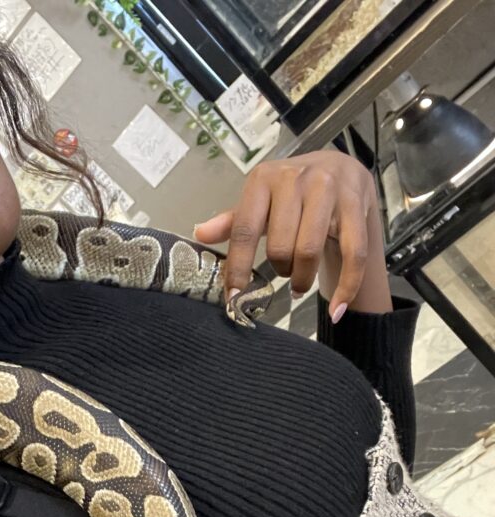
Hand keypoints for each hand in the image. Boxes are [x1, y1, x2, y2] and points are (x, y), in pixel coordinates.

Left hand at [193, 151, 391, 321]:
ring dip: (303, 278)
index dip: (238, 268)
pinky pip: (352, 254)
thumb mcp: (259, 201)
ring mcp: (329, 189)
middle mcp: (295, 179)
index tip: (234, 297)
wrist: (339, 167)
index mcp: (263, 179)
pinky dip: (345, 288)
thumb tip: (199, 233)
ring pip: (310, 251)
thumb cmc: (292, 192)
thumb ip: (232, 221)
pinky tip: (336, 309)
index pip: (244, 230)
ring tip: (300, 284)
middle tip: (284, 274)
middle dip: (280, 271)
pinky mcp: (356, 203)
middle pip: (280, 246)